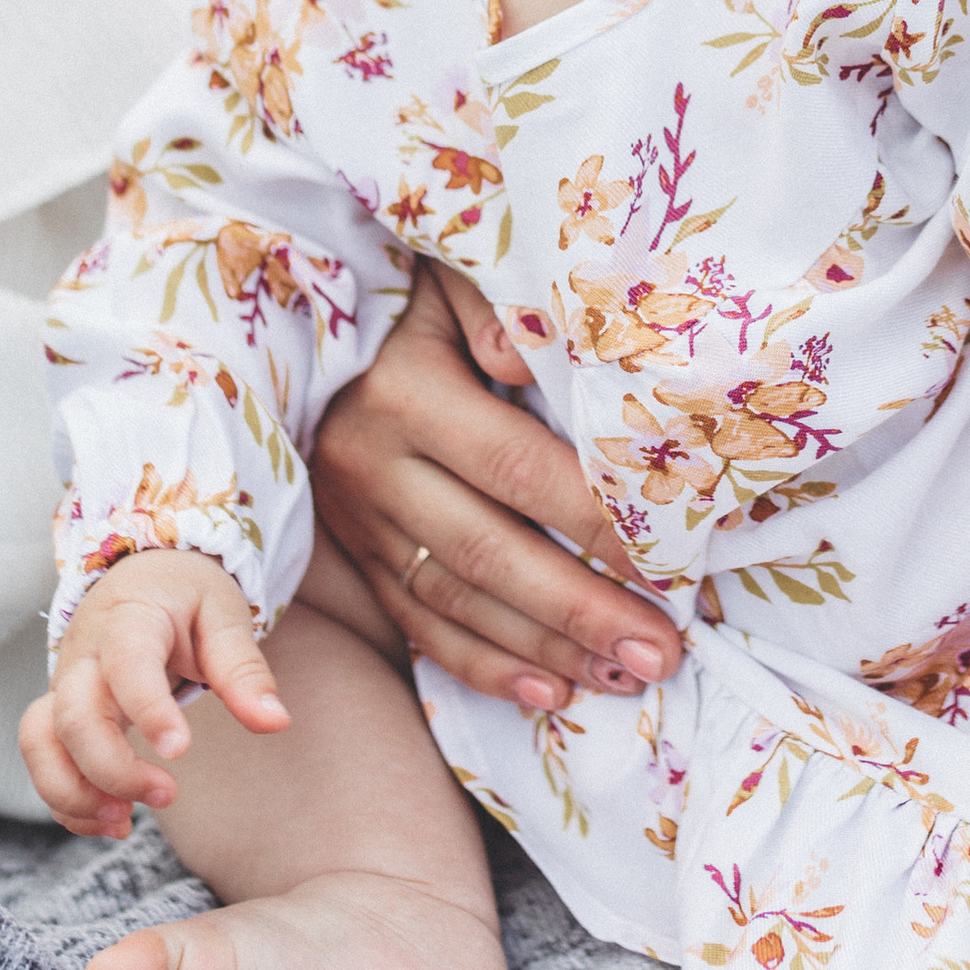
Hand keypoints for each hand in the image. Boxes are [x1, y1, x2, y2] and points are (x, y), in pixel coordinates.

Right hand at [21, 550, 288, 839]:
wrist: (141, 576)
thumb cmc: (186, 595)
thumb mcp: (224, 614)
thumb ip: (244, 670)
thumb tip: (275, 722)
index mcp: (130, 620)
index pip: (127, 664)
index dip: (148, 708)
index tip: (180, 751)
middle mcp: (85, 655)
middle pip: (73, 715)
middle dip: (112, 767)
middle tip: (168, 795)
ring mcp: (65, 685)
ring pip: (41, 741)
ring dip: (74, 791)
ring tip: (124, 823)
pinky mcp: (59, 713)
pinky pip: (42, 758)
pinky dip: (65, 799)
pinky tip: (112, 819)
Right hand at [308, 266, 681, 710]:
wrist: (301, 319)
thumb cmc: (408, 291)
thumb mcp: (446, 277)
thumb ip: (496, 311)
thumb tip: (530, 359)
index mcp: (403, 392)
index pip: (516, 468)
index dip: (593, 520)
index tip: (668, 560)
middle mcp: (372, 464)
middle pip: (491, 552)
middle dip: (582, 611)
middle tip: (662, 652)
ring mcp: (357, 518)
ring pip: (457, 602)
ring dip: (546, 649)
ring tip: (627, 678)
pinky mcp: (354, 551)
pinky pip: (417, 624)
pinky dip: (483, 665)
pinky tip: (548, 692)